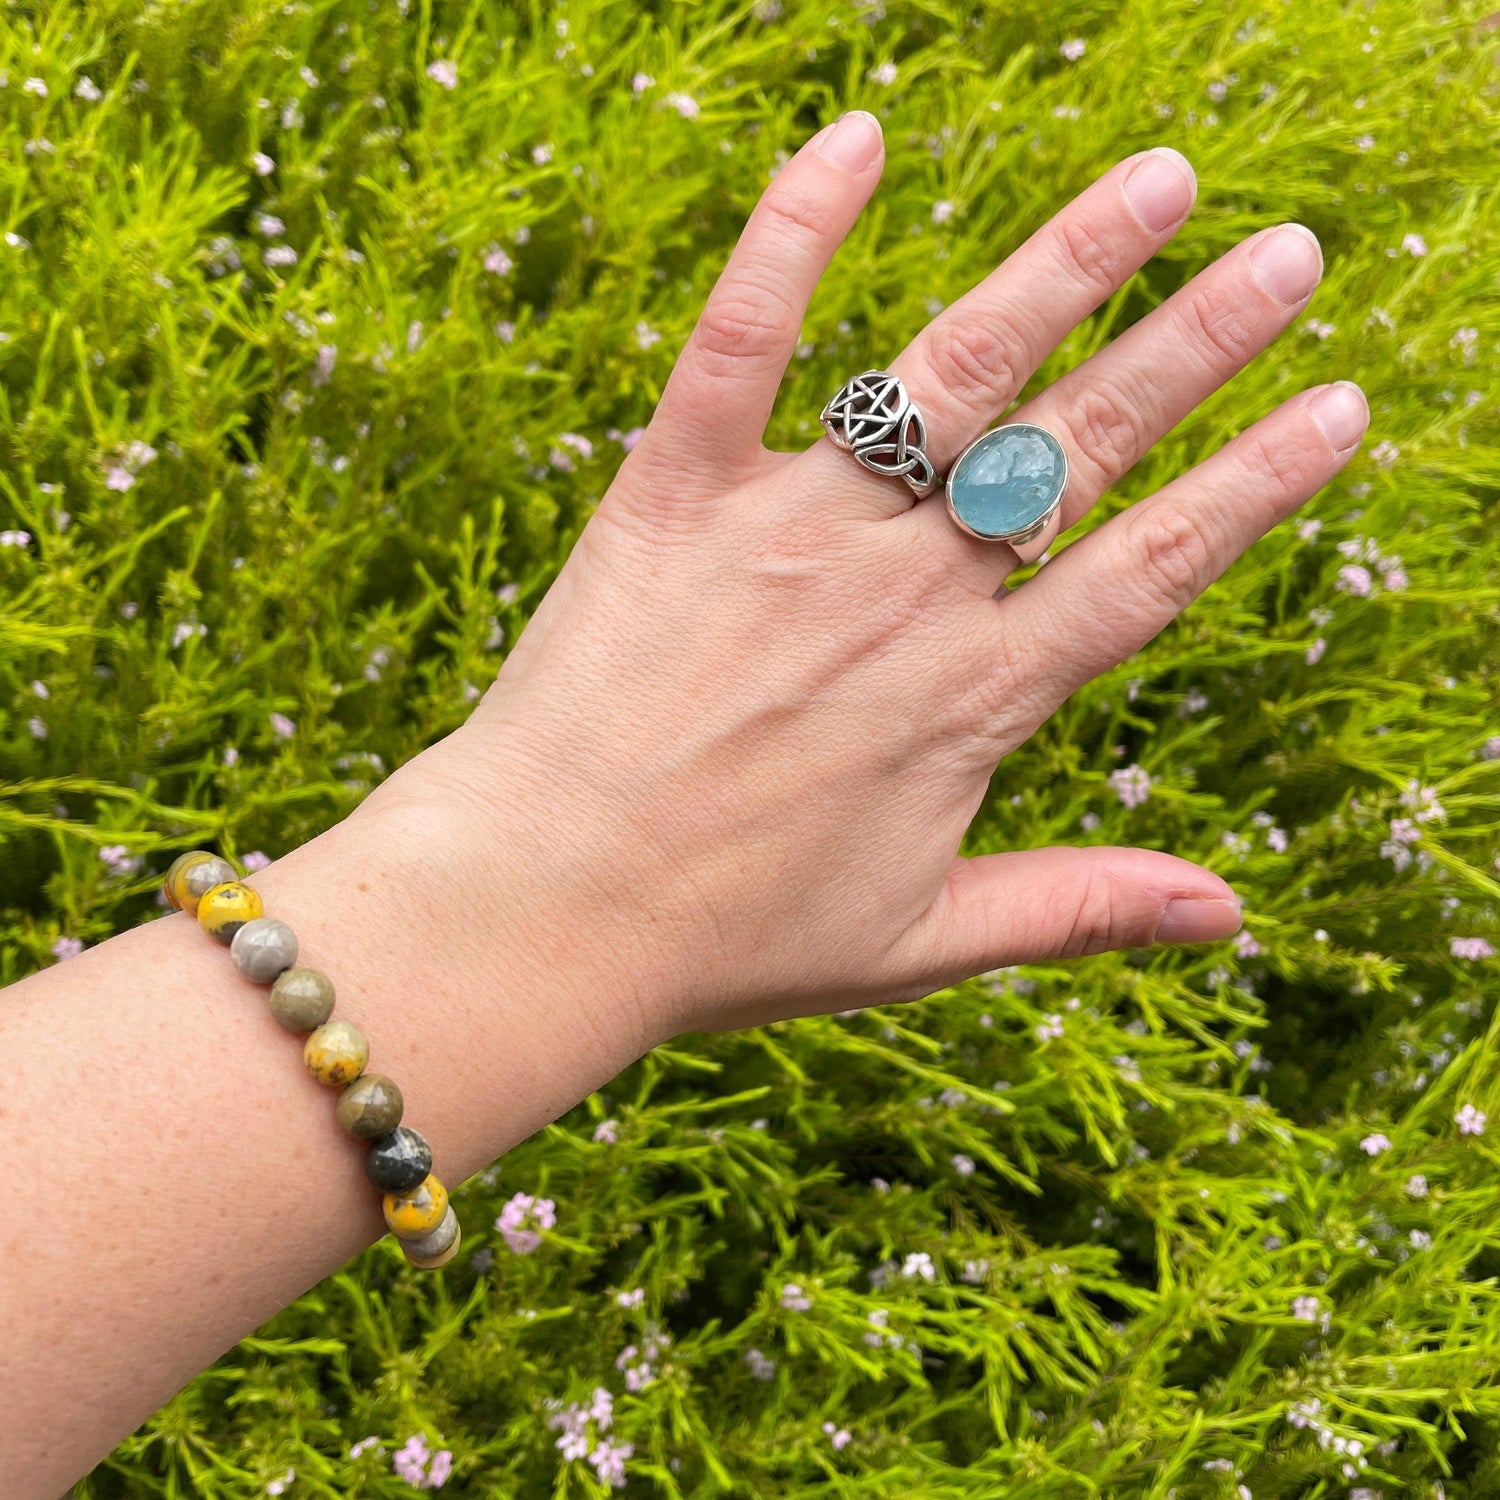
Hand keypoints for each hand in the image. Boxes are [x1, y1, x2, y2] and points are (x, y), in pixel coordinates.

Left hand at [367, 111, 1365, 1043]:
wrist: (541, 909)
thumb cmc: (724, 939)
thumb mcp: (920, 941)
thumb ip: (1078, 907)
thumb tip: (1233, 915)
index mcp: (970, 702)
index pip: (1149, 568)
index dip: (1253, 485)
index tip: (1336, 405)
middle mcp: (898, 599)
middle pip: (1077, 448)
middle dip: (1196, 344)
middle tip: (1289, 254)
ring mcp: (786, 535)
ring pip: (950, 377)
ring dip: (1063, 268)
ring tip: (1162, 181)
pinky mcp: (672, 495)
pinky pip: (740, 343)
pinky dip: (791, 236)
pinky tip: (858, 136)